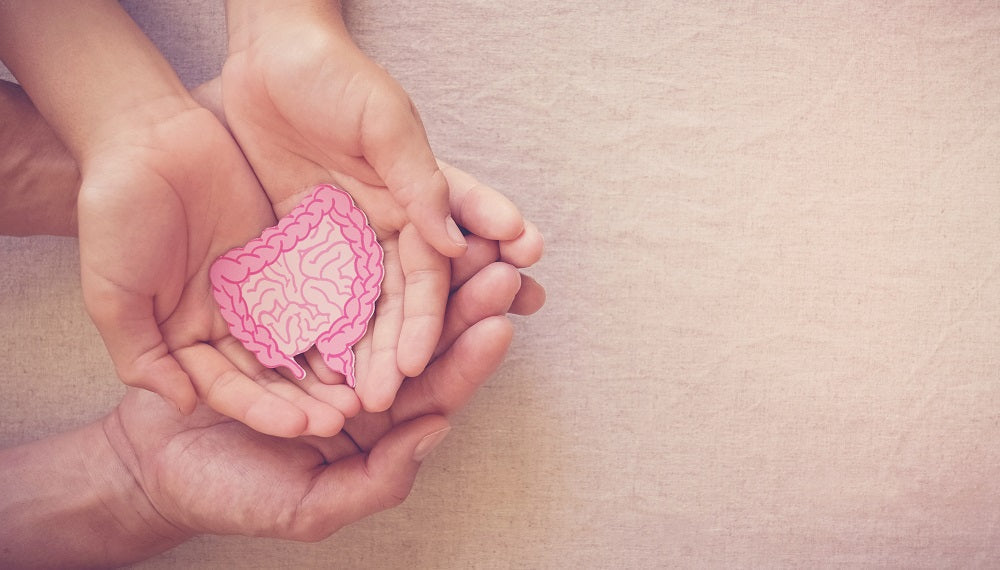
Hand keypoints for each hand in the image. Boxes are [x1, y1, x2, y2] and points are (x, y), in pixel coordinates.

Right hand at [78, 102, 359, 437]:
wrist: (145, 137)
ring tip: (365, 387)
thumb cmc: (116, 214)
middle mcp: (225, 321)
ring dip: (328, 365)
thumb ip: (142, 352)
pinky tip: (369, 331)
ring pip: (299, 337)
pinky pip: (316, 287)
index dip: (262, 410)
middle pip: (271, 372)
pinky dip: (338, 312)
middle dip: (305, 399)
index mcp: (184, 338)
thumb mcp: (112, 291)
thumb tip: (184, 404)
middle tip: (345, 418)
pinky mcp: (283, 253)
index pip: (229, 387)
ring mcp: (257, 288)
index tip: (300, 428)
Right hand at [104, 255, 526, 539]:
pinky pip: (334, 277)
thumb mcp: (306, 506)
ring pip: (388, 298)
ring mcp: (327, 336)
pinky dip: (365, 251)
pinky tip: (395, 219)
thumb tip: (437, 431)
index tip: (499, 324)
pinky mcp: (290, 304)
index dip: (467, 358)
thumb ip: (377, 480)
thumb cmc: (226, 493)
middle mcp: (362, 374)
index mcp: (376, 424)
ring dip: (429, 267)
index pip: (434, 389)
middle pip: (422, 335)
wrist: (149, 460)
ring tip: (464, 235)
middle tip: (500, 266)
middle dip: (463, 302)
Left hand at [219, 4, 538, 409]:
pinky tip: (302, 370)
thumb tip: (454, 246)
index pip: (428, 273)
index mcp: (416, 204)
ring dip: (355, 354)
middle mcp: (384, 230)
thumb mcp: (386, 123)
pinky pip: (303, 294)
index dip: (427, 318)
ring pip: (352, 310)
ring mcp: (340, 239)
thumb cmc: (337, 77)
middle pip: (394, 304)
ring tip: (347, 401)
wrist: (270, 52)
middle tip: (383, 398)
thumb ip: (420, 182)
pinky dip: (306, 331)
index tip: (419, 361)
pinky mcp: (297, 241)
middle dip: (393, 352)